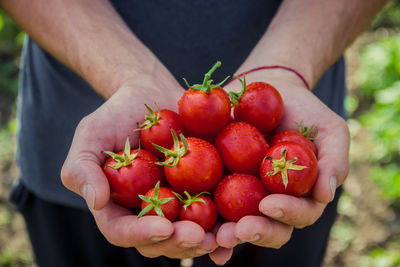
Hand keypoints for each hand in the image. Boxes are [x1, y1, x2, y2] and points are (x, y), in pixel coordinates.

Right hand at [61, 73, 216, 257]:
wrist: (150, 95)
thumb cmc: (116, 115)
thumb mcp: (90, 136)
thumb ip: (82, 169)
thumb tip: (96, 202)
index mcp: (119, 208)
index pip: (124, 231)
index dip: (142, 234)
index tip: (163, 226)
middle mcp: (149, 213)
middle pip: (161, 241)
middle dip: (179, 243)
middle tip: (197, 237)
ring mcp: (178, 205)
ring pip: (191, 235)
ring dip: (208, 242)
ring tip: (224, 237)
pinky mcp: (203, 191)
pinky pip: (216, 214)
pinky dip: (227, 225)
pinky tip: (240, 226)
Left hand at [209, 69, 349, 264]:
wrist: (269, 91)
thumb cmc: (304, 111)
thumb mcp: (329, 130)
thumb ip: (334, 161)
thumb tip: (325, 195)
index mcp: (300, 195)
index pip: (298, 214)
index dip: (286, 214)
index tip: (269, 205)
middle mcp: (272, 202)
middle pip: (268, 229)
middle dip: (255, 232)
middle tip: (239, 231)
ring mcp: (245, 196)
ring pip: (239, 225)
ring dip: (228, 236)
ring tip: (217, 237)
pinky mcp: (220, 185)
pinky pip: (212, 206)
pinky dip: (204, 222)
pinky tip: (194, 228)